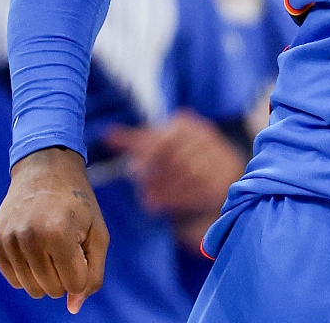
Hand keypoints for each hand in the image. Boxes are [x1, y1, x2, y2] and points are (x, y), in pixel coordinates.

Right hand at [0, 147, 109, 313]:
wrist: (45, 170)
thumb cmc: (78, 204)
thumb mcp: (98, 233)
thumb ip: (93, 273)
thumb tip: (73, 308)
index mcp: (58, 234)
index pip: (74, 284)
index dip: (83, 270)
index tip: (82, 247)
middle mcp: (29, 238)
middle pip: (53, 290)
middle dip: (65, 274)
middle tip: (67, 243)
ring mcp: (9, 240)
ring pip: (32, 289)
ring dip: (47, 274)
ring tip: (51, 244)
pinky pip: (14, 280)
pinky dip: (28, 271)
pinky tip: (35, 247)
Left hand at [105, 110, 244, 248]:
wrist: (216, 174)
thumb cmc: (178, 157)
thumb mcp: (157, 145)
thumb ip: (134, 140)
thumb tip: (106, 134)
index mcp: (186, 124)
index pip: (165, 139)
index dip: (148, 157)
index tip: (134, 171)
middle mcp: (205, 137)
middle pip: (177, 157)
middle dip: (156, 175)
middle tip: (142, 188)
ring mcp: (217, 157)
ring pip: (188, 174)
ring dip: (165, 189)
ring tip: (148, 198)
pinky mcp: (223, 179)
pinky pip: (199, 189)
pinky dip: (177, 199)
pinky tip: (161, 204)